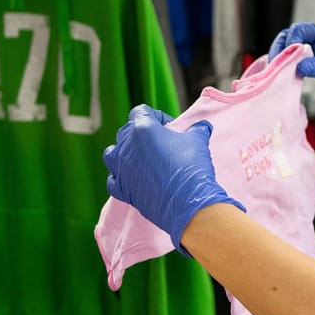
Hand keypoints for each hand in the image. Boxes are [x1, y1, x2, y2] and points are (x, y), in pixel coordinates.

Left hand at [104, 106, 244, 252]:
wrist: (187, 203)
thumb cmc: (190, 167)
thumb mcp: (197, 141)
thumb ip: (196, 130)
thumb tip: (202, 126)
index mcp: (142, 128)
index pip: (141, 111)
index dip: (156, 116)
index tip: (169, 127)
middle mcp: (126, 146)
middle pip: (127, 130)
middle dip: (142, 134)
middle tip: (161, 144)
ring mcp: (120, 168)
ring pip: (112, 153)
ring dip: (125, 153)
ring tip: (142, 159)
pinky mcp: (121, 189)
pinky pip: (113, 179)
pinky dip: (120, 177)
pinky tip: (133, 178)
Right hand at [270, 23, 314, 108]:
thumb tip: (297, 66)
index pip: (299, 30)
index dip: (289, 40)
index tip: (284, 55)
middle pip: (293, 41)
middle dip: (280, 50)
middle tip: (272, 65)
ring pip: (295, 55)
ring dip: (285, 62)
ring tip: (275, 74)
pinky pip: (302, 68)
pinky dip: (293, 73)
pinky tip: (287, 80)